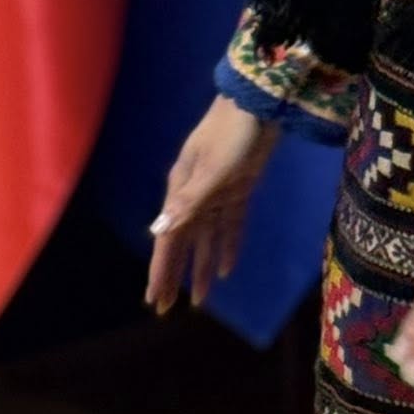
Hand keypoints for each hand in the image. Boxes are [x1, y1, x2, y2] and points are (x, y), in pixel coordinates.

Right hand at [144, 95, 279, 313]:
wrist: (259, 105)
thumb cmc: (232, 134)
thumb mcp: (212, 169)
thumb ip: (189, 202)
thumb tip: (159, 231)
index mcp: (181, 189)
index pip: (167, 239)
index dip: (161, 271)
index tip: (154, 300)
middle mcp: (195, 194)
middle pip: (182, 242)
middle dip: (174, 274)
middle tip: (166, 308)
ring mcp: (217, 191)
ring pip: (206, 238)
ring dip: (201, 267)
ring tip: (200, 300)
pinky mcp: (240, 187)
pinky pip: (231, 224)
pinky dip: (228, 246)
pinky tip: (228, 269)